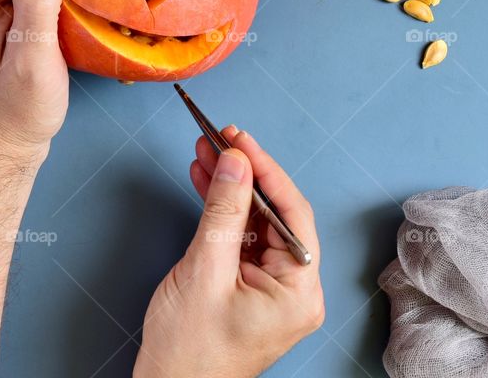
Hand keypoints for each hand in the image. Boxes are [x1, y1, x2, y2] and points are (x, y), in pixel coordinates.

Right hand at [134, 128, 323, 377]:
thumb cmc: (189, 349)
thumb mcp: (204, 271)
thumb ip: (222, 212)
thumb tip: (235, 163)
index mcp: (298, 290)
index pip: (292, 212)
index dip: (265, 170)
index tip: (238, 139)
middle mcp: (294, 288)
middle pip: (274, 214)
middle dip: (243, 174)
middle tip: (218, 139)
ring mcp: (271, 287)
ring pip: (255, 221)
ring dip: (229, 188)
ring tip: (204, 153)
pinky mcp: (248, 286)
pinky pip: (241, 238)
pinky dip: (221, 211)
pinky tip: (205, 183)